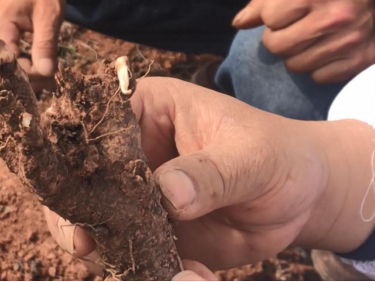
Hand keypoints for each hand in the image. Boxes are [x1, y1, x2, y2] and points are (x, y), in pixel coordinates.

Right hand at [0, 0, 64, 79]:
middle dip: (26, 78)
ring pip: (2, 64)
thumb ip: (46, 45)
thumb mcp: (49, 16)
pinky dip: (20, 63)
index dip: (30, 75)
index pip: (10, 64)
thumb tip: (47, 74)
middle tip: (51, 82)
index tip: (51, 77)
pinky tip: (37, 65)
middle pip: (2, 68)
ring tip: (47, 75)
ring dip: (24, 73)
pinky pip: (4, 55)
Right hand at [45, 78, 374, 271]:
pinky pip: (130, 252)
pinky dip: (148, 270)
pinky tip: (192, 277)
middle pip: (79, 178)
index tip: (81, 192)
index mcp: (144, 110)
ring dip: (113, 250)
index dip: (77, 154)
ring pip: (95, 221)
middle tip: (89, 245)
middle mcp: (128, 151)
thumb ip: (212, 171)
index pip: (94, 123)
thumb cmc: (276, 154)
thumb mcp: (253, 156)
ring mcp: (134, 193)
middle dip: (79, 214)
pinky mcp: (147, 230)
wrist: (298, 196)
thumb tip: (169, 193)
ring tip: (159, 267)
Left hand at [233, 0, 374, 82]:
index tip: (287, 10)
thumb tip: (238, 24)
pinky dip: (318, 67)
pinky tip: (328, 49)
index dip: (273, 15)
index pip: (269, 18)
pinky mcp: (361, 60)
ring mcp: (350, 41)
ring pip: (295, 65)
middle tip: (295, 28)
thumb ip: (264, 0)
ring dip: (296, 54)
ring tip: (312, 38)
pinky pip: (319, 77)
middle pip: (277, 46)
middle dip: (279, 38)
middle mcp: (336, 16)